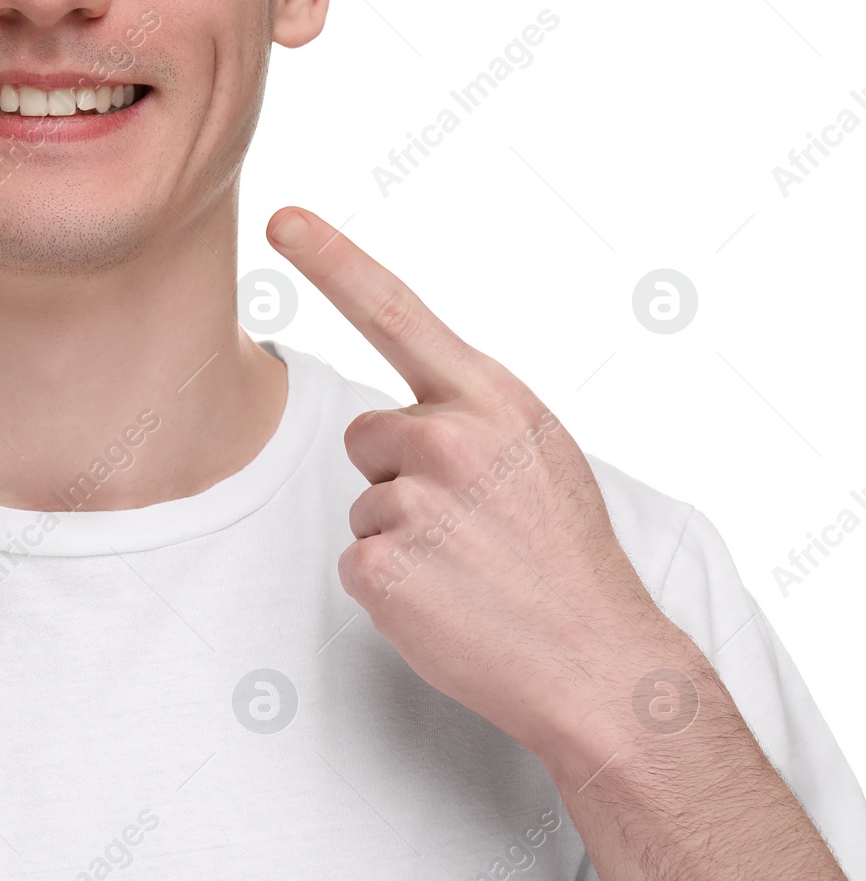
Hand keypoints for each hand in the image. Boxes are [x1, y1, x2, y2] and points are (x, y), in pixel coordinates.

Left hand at [267, 207, 690, 752]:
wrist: (598, 662)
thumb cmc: (569, 559)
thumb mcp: (542, 456)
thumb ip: (475, 416)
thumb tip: (404, 414)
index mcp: (493, 400)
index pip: (398, 312)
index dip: (334, 261)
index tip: (284, 218)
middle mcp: (449, 438)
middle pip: (366, 433)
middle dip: (401, 473)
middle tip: (470, 524)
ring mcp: (413, 503)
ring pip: (362, 501)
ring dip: (402, 534)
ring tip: (469, 566)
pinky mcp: (381, 566)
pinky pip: (355, 559)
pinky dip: (391, 585)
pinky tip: (447, 600)